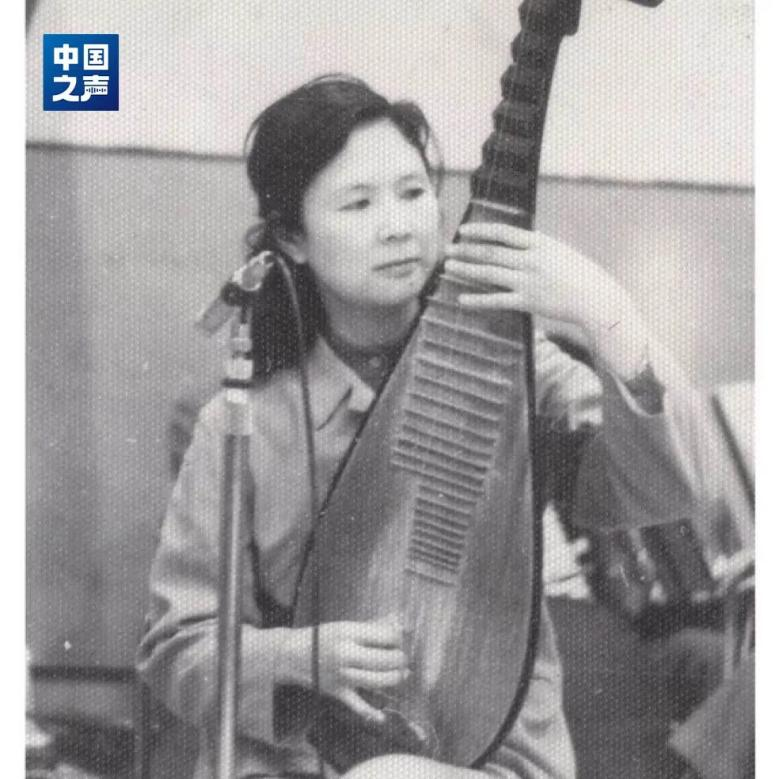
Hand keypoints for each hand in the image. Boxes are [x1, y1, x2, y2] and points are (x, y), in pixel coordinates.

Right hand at [277, 618, 408, 723]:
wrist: (293, 655)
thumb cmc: (323, 637)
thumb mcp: (346, 626)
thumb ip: (372, 627)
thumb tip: (399, 623)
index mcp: (348, 633)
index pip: (385, 636)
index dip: (398, 638)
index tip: (399, 640)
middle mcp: (346, 654)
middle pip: (385, 660)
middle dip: (401, 659)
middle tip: (404, 658)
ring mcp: (342, 675)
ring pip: (378, 681)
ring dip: (395, 678)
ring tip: (402, 674)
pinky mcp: (338, 692)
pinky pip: (358, 706)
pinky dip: (371, 713)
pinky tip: (382, 715)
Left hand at [444, 222, 632, 337]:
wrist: (598, 298)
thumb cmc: (582, 275)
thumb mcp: (560, 252)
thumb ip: (538, 248)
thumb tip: (518, 243)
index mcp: (540, 243)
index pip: (503, 233)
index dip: (480, 231)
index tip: (463, 231)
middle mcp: (531, 260)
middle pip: (490, 253)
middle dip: (466, 251)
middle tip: (447, 250)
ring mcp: (528, 281)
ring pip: (489, 274)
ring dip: (466, 270)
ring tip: (449, 268)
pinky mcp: (528, 302)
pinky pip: (497, 300)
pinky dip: (477, 300)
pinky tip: (462, 300)